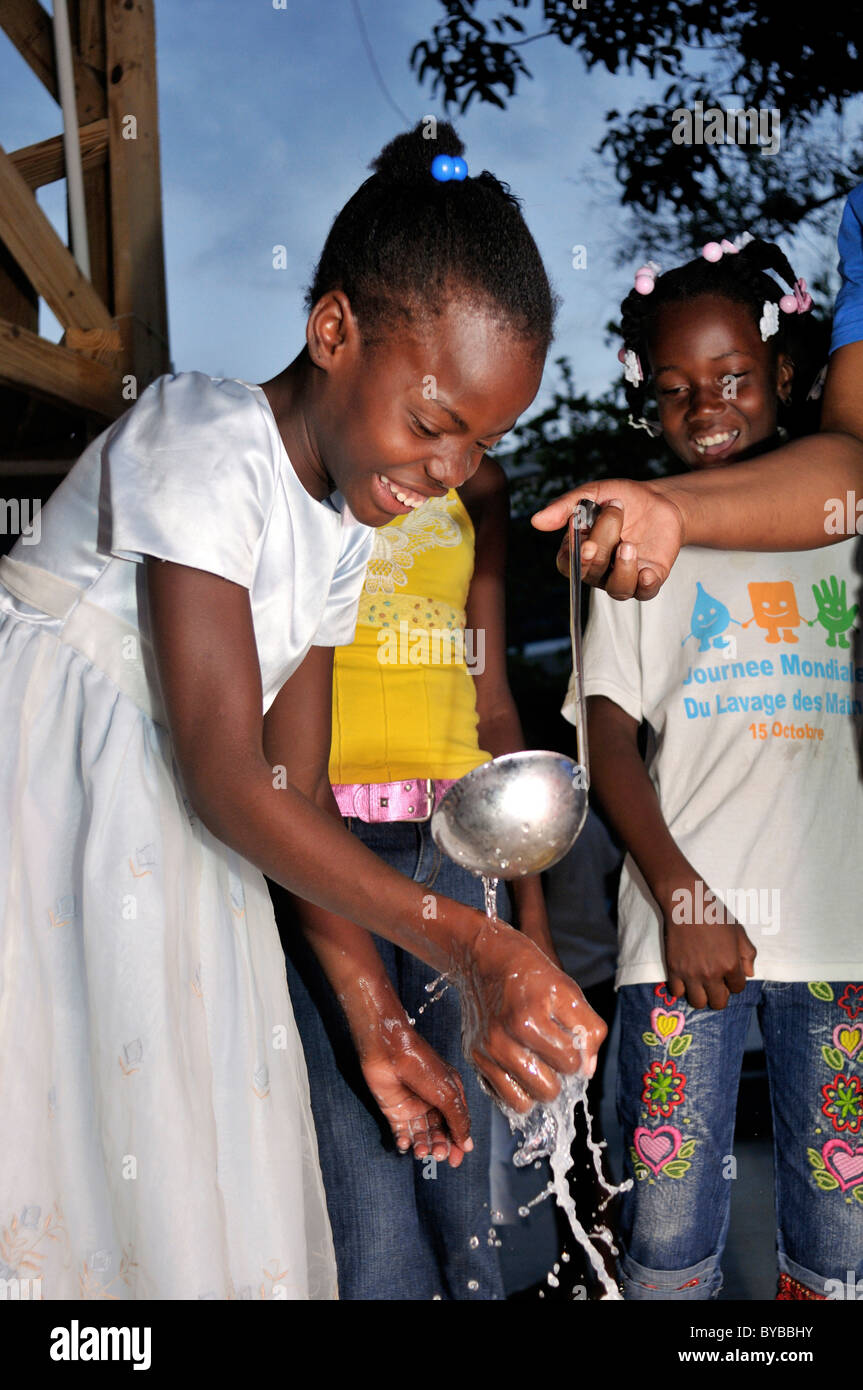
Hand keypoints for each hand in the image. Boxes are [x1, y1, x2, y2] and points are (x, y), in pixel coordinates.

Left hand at [358, 1016, 472, 1167]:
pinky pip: (402, 1132)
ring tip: (421, 1152)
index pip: (457, 1125)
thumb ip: (458, 1120)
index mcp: (450, 1095)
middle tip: (439, 1154)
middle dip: (440, 1146)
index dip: (457, 1144)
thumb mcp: (448, 1094)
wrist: (390, 1051)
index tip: (455, 1161)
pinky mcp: (395, 1110)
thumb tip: (467, 1144)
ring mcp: (413, 1107)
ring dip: (423, 1146)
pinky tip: (406, 1145)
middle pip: (439, 1132)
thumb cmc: (422, 1065)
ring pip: (421, 1135)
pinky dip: (404, 1142)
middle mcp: (433, 1102)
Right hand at [451, 913, 606, 1113]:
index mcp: (530, 1018)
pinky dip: (517, 1090)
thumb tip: (587, 1070)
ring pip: (525, 1102)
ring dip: (538, 1087)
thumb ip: (588, 1028)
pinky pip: (503, 1097)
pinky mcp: (474, 1056)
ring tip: (540, 1066)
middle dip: (558, 1076)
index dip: (577, 1054)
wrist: (483, 956)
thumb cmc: (529, 971)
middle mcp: (504, 1038)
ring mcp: (487, 1050)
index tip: (569, 1040)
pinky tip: (522, 1070)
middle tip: (554, 1056)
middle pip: (548, 1090)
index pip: (570, 1063)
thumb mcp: (568, 989)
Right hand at [531, 482, 686, 600]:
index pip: (568, 565)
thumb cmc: (621, 498)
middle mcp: (598, 570)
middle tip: (615, 512)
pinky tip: (647, 573)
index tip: (586, 545)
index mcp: (578, 552)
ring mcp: (622, 577)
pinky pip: (644, 593)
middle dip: (604, 542)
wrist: (657, 499)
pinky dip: (645, 585)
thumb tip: (536, 521)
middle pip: (594, 570)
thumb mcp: (592, 494)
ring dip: (623, 569)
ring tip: (629, 544)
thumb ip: (565, 507)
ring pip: (617, 589)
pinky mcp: (648, 579)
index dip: (576, 560)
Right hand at [657, 877, 756, 1009]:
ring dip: (701, 996)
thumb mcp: (739, 931)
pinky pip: (677, 992)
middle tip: (716, 983)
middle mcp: (712, 974)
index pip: (738, 989)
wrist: (687, 904)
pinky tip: (685, 978)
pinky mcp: (674, 969)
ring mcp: (691, 973)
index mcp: (731, 964)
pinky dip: (681, 988)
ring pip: (698, 1003)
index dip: (735, 982)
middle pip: (719, 1003)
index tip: (729, 973)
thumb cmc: (715, 914)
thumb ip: (748, 954)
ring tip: (700, 984)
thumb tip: (749, 974)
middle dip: (720, 995)